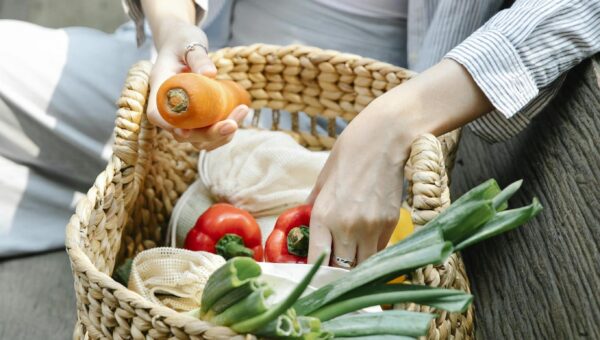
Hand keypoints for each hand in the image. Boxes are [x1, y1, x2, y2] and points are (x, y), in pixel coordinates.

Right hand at [146, 19, 248, 149]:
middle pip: (182, 134)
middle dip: (209, 134)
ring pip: (198, 139)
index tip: (187, 131)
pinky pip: (210, 134)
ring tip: (242, 111)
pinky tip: (240, 112)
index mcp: (160, 89)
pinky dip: (225, 131)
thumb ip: (198, 57)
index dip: (170, 127)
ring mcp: (184, 116)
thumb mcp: (189, 43)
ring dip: (222, 135)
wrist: (183, 44)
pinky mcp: (197, 119)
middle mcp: (170, 108)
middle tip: (232, 124)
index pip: (157, 115)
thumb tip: (210, 74)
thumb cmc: (183, 41)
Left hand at [306, 97, 410, 266]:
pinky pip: (380, 251)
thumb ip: (313, 207)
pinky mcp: (391, 224)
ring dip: (356, 267)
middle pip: (342, 270)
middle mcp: (347, 227)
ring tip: (350, 261)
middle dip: (336, 274)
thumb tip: (303, 225)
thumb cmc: (348, 155)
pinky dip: (372, 253)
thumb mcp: (322, 181)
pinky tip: (366, 245)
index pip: (318, 261)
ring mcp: (371, 228)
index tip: (314, 276)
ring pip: (363, 266)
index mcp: (324, 216)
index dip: (315, 273)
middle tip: (333, 272)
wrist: (384, 139)